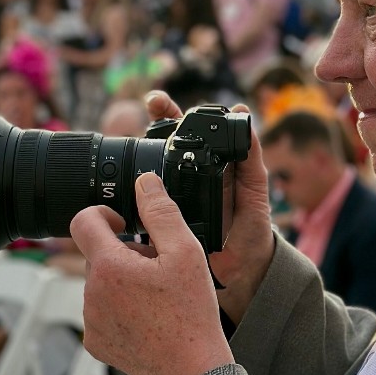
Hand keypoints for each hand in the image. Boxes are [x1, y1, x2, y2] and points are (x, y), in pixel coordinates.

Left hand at [71, 173, 232, 374]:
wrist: (192, 371)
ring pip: (101, 284)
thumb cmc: (191, 315)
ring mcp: (90, 321)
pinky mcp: (96, 342)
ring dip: (124, 282)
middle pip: (98, 254)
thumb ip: (161, 212)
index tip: (125, 224)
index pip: (83, 220)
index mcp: (108, 267)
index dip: (104, 214)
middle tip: (159, 269)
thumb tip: (144, 183)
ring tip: (158, 297)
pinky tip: (150, 318)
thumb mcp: (186, 252)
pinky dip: (121, 309)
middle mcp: (90, 293)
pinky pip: (101, 312)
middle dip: (125, 253)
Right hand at [144, 90, 274, 323]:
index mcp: (207, 167)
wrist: (244, 272)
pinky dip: (127, 199)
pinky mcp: (158, 226)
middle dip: (149, 125)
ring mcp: (169, 202)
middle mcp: (184, 180)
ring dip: (133, 160)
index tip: (157, 102)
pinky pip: (139, 209)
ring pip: (144, 176)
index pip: (183, 133)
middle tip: (147, 108)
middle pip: (158, 146)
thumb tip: (244, 115)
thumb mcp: (254, 190)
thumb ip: (250, 157)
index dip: (168, 115)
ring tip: (128, 143)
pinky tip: (121, 189)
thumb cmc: (251, 230)